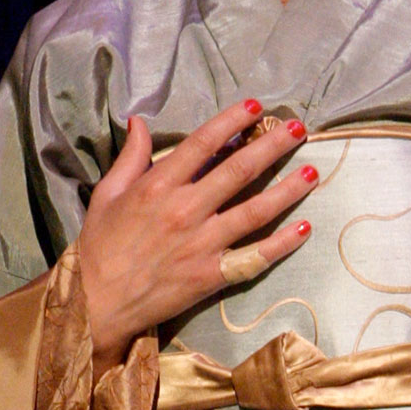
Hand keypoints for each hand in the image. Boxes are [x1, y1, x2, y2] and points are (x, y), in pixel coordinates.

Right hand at [77, 101, 319, 364]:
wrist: (98, 302)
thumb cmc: (100, 246)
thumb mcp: (107, 194)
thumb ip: (130, 157)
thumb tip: (139, 122)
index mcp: (158, 186)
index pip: (203, 144)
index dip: (231, 122)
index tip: (255, 107)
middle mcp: (185, 210)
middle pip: (238, 171)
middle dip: (271, 146)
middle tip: (298, 129)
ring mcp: (202, 244)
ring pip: (255, 211)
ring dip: (287, 190)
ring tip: (312, 172)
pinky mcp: (211, 275)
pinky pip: (255, 257)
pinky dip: (282, 244)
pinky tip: (304, 228)